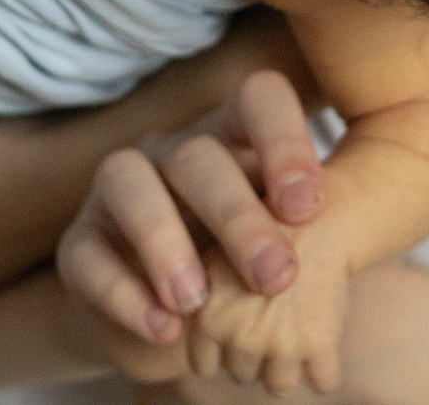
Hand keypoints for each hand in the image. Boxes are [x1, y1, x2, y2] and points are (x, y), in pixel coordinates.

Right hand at [56, 72, 324, 353]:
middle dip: (238, 214)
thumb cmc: (243, 272)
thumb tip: (351, 240)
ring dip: (166, 242)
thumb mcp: (284, 247)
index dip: (285, 140)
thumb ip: (307, 233)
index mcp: (235, 137)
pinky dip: (125, 294)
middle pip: (198, 153)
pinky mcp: (78, 244)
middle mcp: (174, 150)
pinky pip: (89, 254)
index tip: (309, 208)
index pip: (259, 99)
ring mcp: (118, 191)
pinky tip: (164, 328)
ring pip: (131, 183)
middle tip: (275, 276)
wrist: (170, 323)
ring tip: (198, 303)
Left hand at [183, 225, 349, 395]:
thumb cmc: (265, 231)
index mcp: (206, 315)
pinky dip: (325, 369)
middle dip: (256, 355)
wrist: (321, 212)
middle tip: (274, 317)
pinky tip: (325, 337)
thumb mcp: (216, 255)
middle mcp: (237, 334)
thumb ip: (197, 295)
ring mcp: (279, 342)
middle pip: (242, 375)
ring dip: (289, 366)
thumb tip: (173, 327)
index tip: (242, 325)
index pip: (205, 365)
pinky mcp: (319, 343)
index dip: (224, 348)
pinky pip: (323, 382)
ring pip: (279, 386)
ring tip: (298, 326)